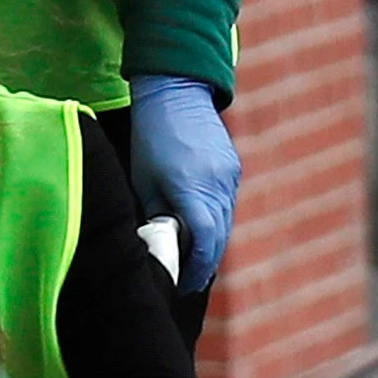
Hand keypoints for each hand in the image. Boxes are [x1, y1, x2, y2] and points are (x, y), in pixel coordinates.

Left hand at [127, 76, 237, 293]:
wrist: (176, 93)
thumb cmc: (151, 138)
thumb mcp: (145, 182)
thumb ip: (158, 217)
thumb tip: (163, 247)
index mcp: (192, 190)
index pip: (204, 242)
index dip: (196, 268)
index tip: (184, 283)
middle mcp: (218, 186)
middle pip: (219, 239)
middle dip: (205, 264)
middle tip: (188, 282)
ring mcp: (229, 178)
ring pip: (226, 224)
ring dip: (212, 245)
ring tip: (194, 261)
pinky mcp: (233, 170)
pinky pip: (227, 205)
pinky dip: (216, 222)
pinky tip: (202, 230)